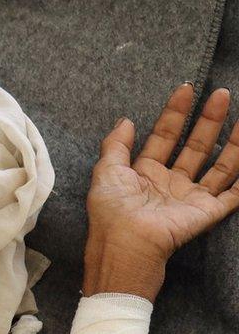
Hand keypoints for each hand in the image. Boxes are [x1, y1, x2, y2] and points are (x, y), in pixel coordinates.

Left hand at [84, 85, 238, 298]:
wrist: (126, 244)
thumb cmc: (111, 211)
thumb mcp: (106, 172)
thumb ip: (116, 145)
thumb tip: (126, 120)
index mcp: (145, 173)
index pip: (164, 136)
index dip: (175, 113)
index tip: (186, 89)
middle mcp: (171, 183)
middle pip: (195, 145)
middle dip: (208, 120)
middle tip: (221, 94)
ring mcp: (192, 197)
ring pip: (220, 165)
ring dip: (233, 141)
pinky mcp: (208, 212)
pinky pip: (234, 193)